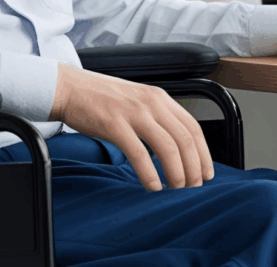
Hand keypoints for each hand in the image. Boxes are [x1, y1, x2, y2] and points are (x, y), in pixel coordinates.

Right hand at [48, 63, 214, 191]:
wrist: (70, 87)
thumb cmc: (102, 98)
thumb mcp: (137, 100)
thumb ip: (156, 117)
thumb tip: (175, 148)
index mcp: (159, 97)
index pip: (193, 127)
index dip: (204, 153)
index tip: (206, 174)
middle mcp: (151, 102)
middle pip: (185, 139)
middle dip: (194, 168)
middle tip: (192, 188)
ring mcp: (133, 112)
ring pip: (168, 147)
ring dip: (176, 173)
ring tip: (176, 189)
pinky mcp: (114, 124)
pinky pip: (139, 153)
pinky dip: (150, 174)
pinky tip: (152, 186)